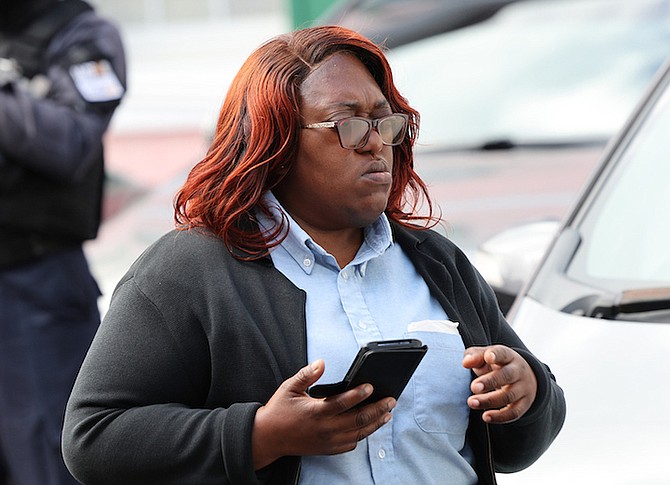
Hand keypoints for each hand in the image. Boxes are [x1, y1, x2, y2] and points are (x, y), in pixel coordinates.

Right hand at [252, 360, 395, 469]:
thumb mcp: (289, 387)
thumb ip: (307, 374)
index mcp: (316, 412)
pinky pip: (351, 444)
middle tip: (391, 400)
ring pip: (358, 434)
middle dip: (377, 409)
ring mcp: (328, 441)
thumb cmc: (279, 411)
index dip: (358, 395)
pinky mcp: (328, 449)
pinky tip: (370, 426)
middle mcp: (325, 428)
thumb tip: (321, 363)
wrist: (268, 438)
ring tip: (387, 413)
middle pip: (358, 420)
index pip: (342, 403)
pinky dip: (363, 435)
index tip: (371, 386)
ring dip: (375, 423)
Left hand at [462, 345, 536, 423]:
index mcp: (508, 356)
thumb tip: (465, 363)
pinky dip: (500, 417)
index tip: (488, 357)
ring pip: (509, 395)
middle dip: (490, 382)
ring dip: (490, 400)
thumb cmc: (497, 364)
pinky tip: (485, 417)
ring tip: (472, 402)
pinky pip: (514, 412)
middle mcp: (518, 371)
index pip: (503, 354)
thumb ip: (474, 356)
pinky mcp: (523, 404)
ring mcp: (523, 388)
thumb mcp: (486, 355)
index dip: (496, 355)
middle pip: (507, 375)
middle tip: (473, 387)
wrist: (523, 376)